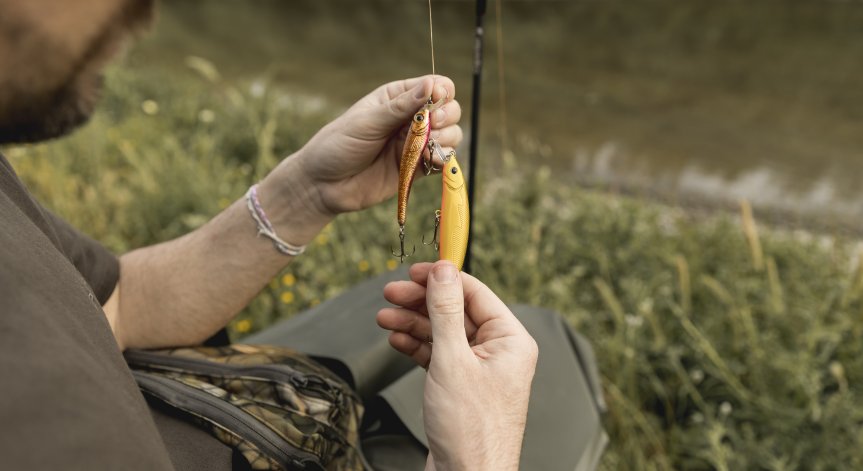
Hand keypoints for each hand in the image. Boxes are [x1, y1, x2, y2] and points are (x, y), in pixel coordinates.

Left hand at [286, 75, 461, 215]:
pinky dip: (444, 158)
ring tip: (430, 145)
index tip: (435, 100)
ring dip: (448, 137)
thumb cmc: (338, 145)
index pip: (434, 85)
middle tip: (432, 125)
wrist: (324, 185)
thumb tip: (431, 84)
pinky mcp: (417, 167)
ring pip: (451, 134)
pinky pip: (442, 159)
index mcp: (397, 98)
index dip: (441, 91)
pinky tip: (431, 160)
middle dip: (447, 115)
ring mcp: (415, 143)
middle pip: (449, 109)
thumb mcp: (367, 121)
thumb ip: (401, 107)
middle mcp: (410, 118)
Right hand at [378, 261, 538, 470]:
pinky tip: (397, 340)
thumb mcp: (453, 361)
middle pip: (456, 312)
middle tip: (390, 293)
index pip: (475, 293)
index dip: (442, 279)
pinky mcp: (462, 386)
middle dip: (421, 302)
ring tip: (385, 317)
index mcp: (511, 341)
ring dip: (414, 323)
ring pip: (444, 333)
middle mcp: (499, 353)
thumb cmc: (471, 431)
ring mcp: (480, 370)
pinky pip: (439, 355)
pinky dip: (417, 346)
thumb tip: (444, 271)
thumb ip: (446, 312)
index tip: (414, 271)